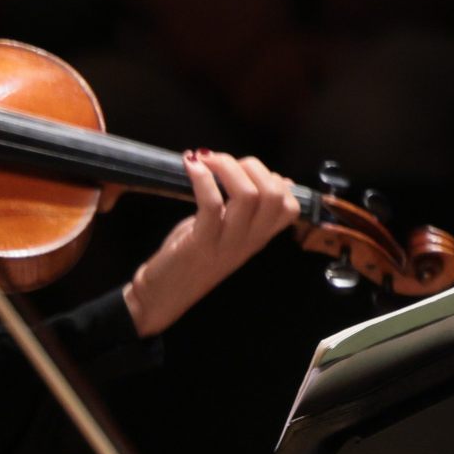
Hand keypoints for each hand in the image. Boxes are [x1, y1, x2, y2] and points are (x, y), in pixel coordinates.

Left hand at [125, 150, 308, 333]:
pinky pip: (211, 204)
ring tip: (205, 159)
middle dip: (250, 165)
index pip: (290, 206)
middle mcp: (249, 241)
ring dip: (226, 166)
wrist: (163, 295)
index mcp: (259, 237)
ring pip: (247, 195)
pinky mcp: (201, 243)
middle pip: (273, 194)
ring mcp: (227, 243)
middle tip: (222, 160)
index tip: (245, 171)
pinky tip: (191, 166)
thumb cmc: (194, 259)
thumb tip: (281, 180)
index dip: (273, 178)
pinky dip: (202, 178)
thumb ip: (251, 210)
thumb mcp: (230, 232)